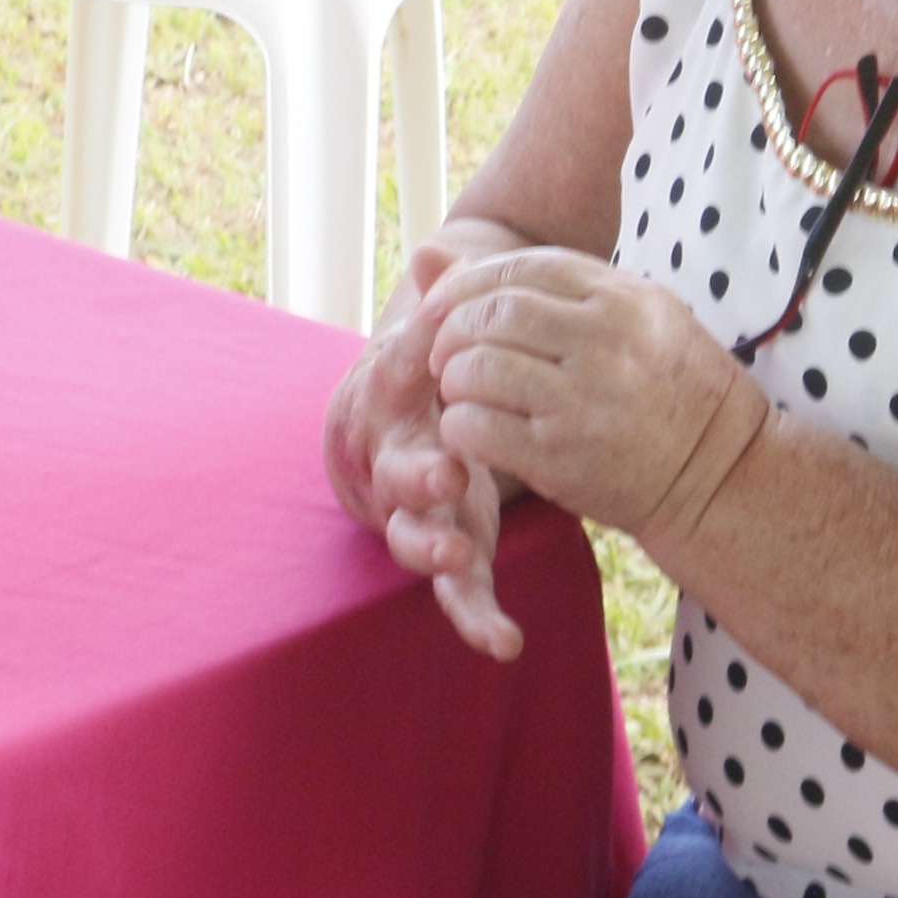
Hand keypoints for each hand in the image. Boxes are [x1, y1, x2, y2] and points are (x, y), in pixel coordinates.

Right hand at [330, 239, 526, 655]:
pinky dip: (477, 617)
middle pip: (396, 472)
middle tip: (448, 474)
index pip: (391, 378)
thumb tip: (435, 254)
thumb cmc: (426, 371)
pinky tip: (506, 643)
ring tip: (457, 557)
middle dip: (418, 477)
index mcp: (391, 399)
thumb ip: (440, 302)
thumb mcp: (432, 334)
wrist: (408, 428)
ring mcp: (418, 513)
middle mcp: (395, 460)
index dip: (403, 368)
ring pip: (412, 538)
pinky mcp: (450, 550)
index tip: (430, 354)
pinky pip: (459, 589)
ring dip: (432, 547)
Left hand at [424, 249, 769, 553]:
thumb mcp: (636, 316)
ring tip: (460, 390)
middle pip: (494, 314)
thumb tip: (431, 255)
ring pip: (478, 368)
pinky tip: (471, 429)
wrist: (724, 473)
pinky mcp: (562, 458)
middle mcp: (605, 343)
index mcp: (624, 300)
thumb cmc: (671, 387)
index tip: (445, 304)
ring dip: (453, 378)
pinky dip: (460, 425)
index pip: (522, 268)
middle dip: (451, 329)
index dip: (468, 282)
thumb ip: (549, 286)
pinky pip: (479, 428)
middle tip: (443, 351)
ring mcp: (583, 401)